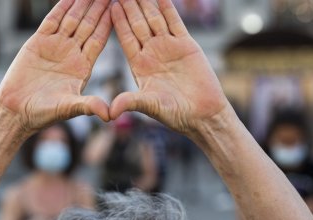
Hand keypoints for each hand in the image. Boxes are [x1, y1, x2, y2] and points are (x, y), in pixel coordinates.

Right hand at [0, 0, 112, 133]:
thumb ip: (88, 106)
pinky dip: (60, 7)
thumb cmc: (44, 113)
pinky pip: (52, 20)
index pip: (99, 39)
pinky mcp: (38, 42)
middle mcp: (72, 54)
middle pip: (89, 25)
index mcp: (83, 66)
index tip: (120, 7)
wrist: (17, 111)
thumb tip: (109, 115)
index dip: (109, 23)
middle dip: (99, 7)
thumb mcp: (69, 108)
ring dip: (82, 3)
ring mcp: (55, 46)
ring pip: (72, 19)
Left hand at [110, 0, 229, 133]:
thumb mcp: (150, 106)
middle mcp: (152, 53)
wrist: (202, 114)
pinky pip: (175, 21)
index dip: (118, 21)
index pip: (126, 38)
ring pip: (154, 18)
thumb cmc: (175, 114)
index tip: (110, 5)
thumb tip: (110, 113)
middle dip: (129, 5)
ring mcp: (168, 46)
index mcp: (139, 65)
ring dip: (146, 2)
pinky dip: (168, 7)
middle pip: (137, 23)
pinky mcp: (186, 44)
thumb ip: (131, 103)